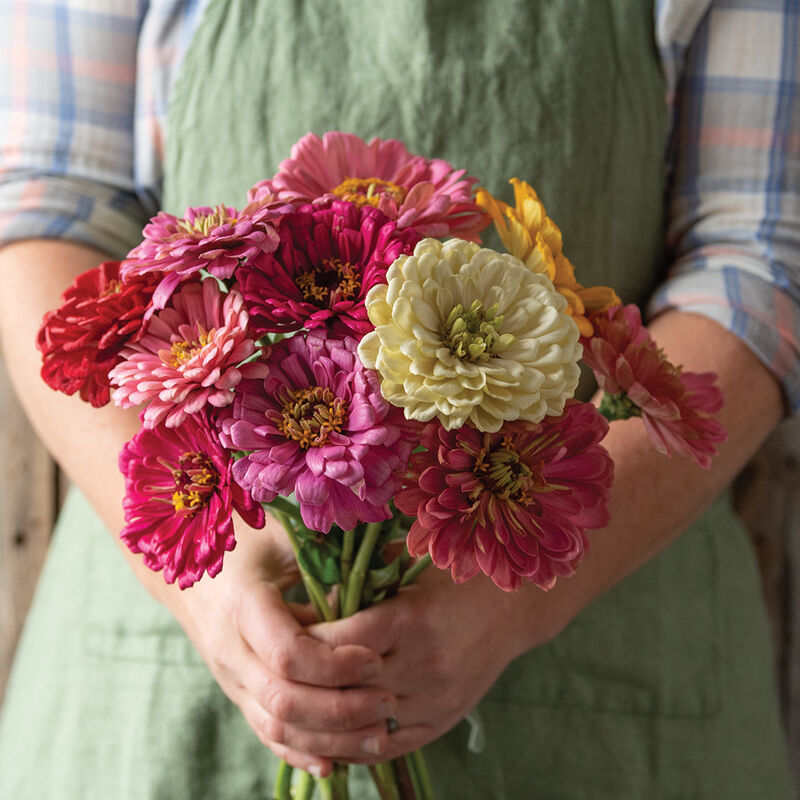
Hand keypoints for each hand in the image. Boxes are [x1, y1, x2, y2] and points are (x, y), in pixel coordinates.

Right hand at [167, 514, 396, 775]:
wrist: (184, 564)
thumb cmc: (243, 540)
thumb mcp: (282, 535)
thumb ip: (324, 557)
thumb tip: (377, 580)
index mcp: (242, 605)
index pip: (287, 654)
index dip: (335, 664)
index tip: (376, 659)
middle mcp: (230, 650)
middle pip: (283, 700)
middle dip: (342, 710)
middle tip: (388, 701)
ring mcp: (230, 677)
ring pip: (275, 727)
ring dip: (329, 739)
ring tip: (379, 735)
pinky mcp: (236, 691)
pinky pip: (264, 733)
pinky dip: (300, 751)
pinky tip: (334, 763)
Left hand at [304, 567, 566, 762]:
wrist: (513, 609)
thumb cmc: (455, 576)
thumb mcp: (411, 565)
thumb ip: (364, 579)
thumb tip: (313, 598)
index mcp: (412, 618)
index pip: (340, 644)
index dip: (304, 643)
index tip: (278, 636)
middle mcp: (423, 664)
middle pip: (345, 689)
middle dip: (304, 685)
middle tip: (271, 675)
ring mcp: (435, 698)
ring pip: (362, 726)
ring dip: (322, 722)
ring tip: (290, 709)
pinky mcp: (442, 721)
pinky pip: (388, 745)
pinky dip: (352, 744)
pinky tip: (327, 736)